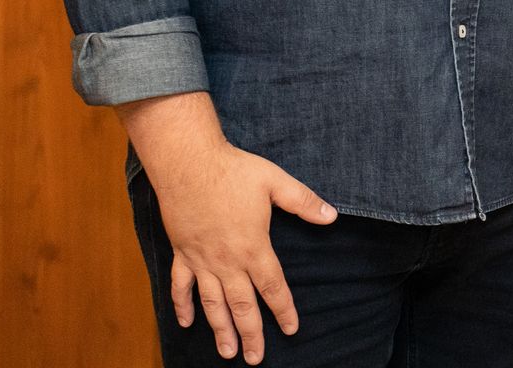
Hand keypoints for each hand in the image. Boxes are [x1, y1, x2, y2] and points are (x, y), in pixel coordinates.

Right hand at [121, 94, 336, 363]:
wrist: (188, 163)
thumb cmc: (234, 171)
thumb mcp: (276, 182)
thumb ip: (304, 202)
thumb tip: (332, 216)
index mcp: (253, 247)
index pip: (272, 286)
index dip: (283, 309)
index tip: (291, 329)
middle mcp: (227, 260)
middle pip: (241, 305)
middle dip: (251, 334)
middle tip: (254, 358)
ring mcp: (201, 259)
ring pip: (211, 303)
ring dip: (220, 329)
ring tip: (226, 352)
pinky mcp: (181, 253)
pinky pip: (181, 286)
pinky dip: (182, 306)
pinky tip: (185, 324)